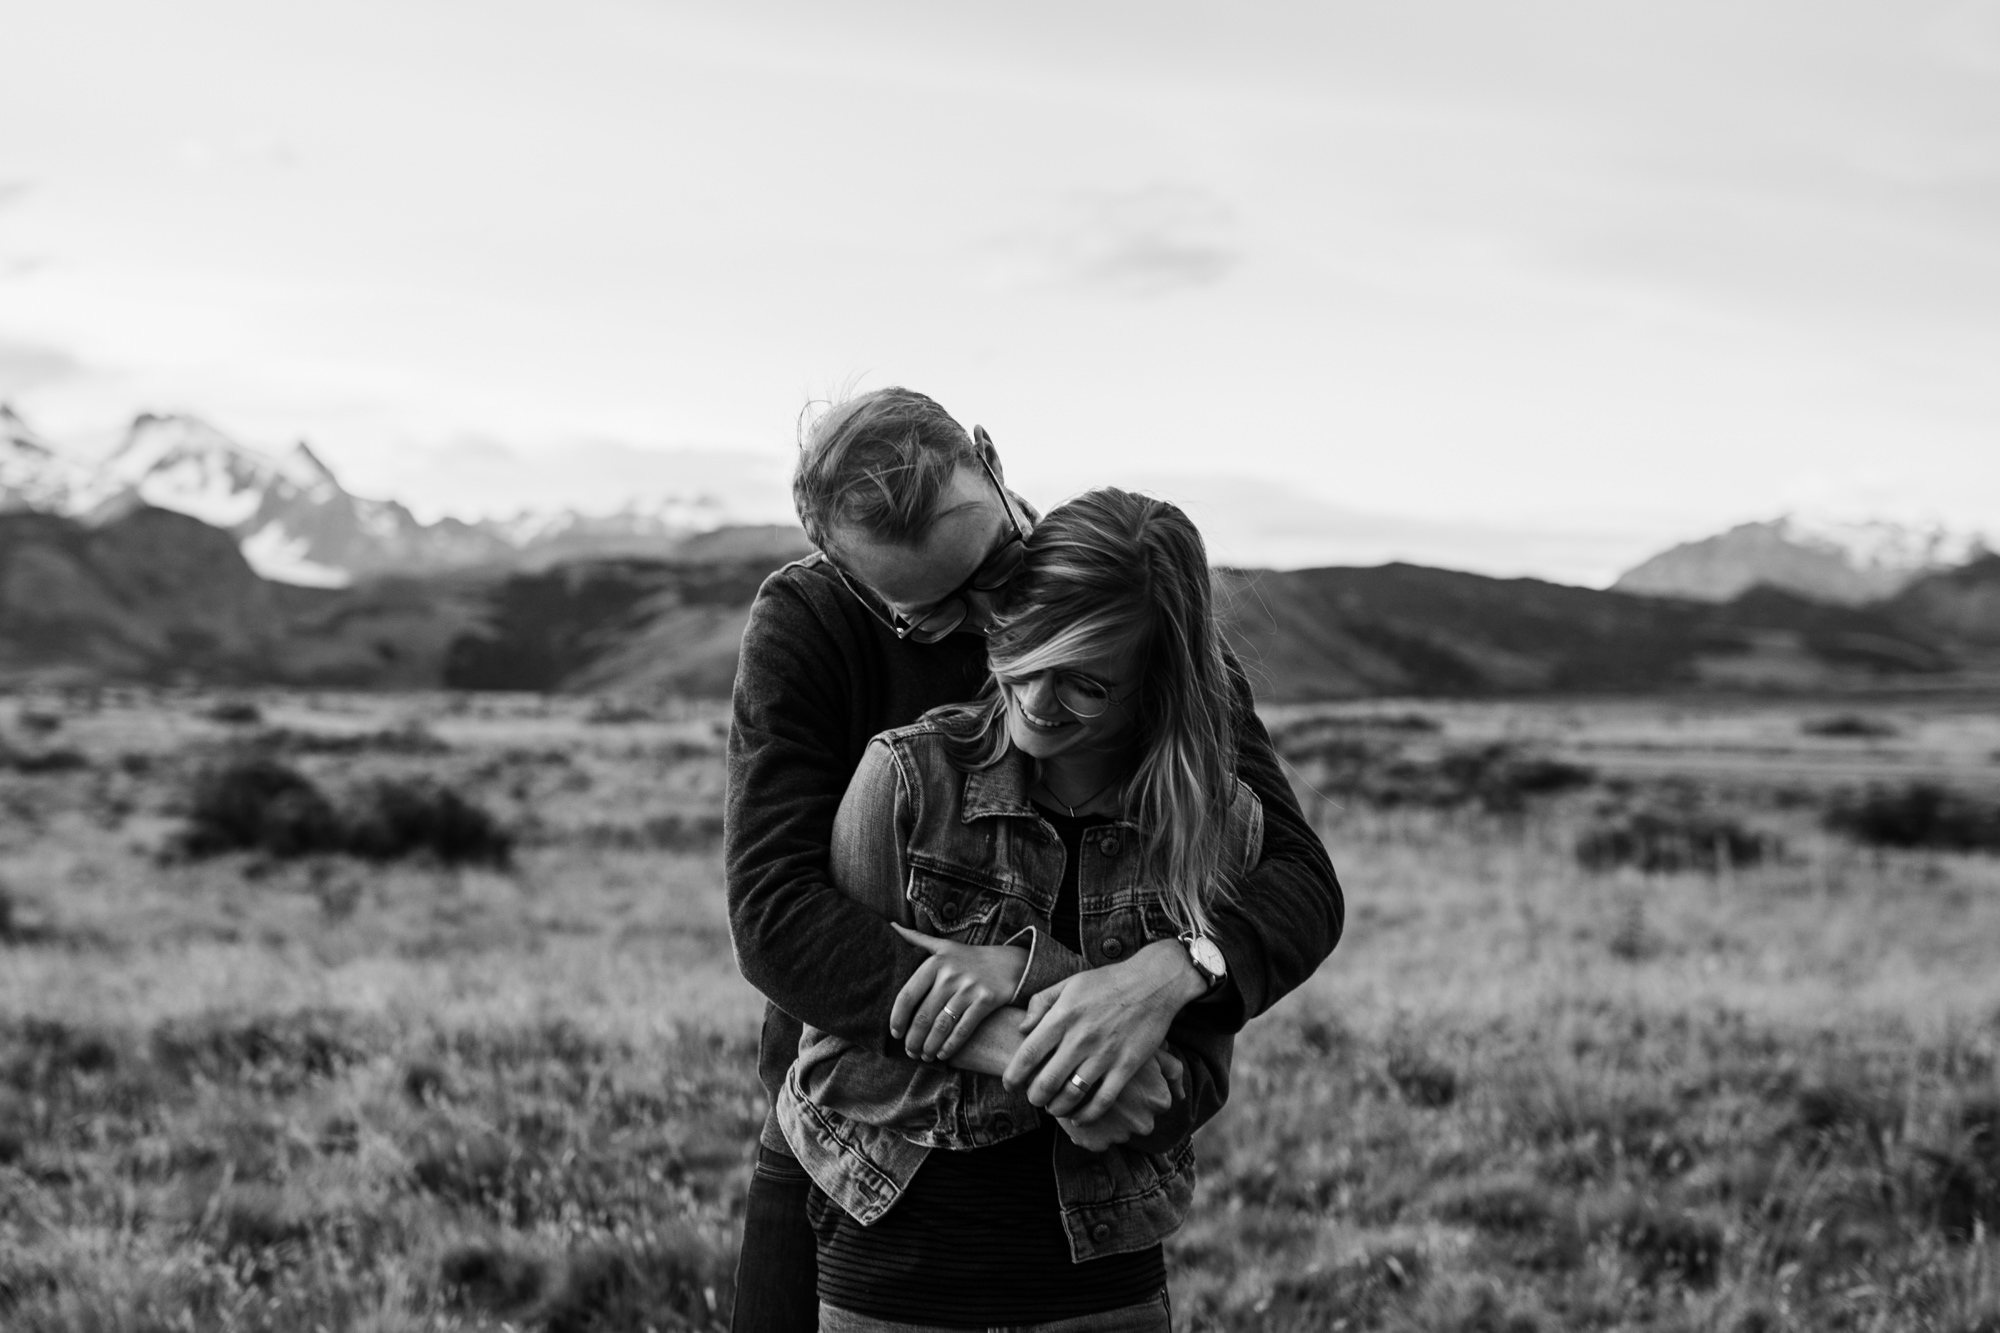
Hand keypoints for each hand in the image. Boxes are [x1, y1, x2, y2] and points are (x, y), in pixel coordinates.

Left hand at [889, 924, 1027, 1061]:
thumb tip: (890, 927)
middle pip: (923, 1014)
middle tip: (909, 1051)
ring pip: (942, 1025)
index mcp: (935, 962)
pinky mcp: (986, 1000)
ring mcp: (969, 988)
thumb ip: (916, 939)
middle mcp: (950, 974)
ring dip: (929, 1045)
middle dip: (913, 1038)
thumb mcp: (943, 946)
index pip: (908, 995)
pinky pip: (963, 1029)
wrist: (1009, 963)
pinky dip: (950, 1045)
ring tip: (923, 1056)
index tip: (895, 1033)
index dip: (898, 1018)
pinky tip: (942, 1055)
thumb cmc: (969, 958)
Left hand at [1003, 940, 1204, 1120]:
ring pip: (1072, 1095)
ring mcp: (1105, 1054)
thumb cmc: (1108, 982)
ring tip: (1053, 1108)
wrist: (1153, 982)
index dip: (1014, 1075)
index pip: (1029, 1053)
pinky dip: (1087, 1115)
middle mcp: (1081, 1037)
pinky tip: (1079, 1118)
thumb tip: (1022, 1029)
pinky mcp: (1127, 1066)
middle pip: (1047, 1081)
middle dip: (1034, 1097)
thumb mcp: (1069, 983)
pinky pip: (1103, 1100)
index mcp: (1063, 1016)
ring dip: (1057, 1108)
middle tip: (1033, 1099)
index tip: (1009, 1085)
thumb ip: (1041, 1003)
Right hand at [1055, 1047, 1184, 1151]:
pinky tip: (1082, 1109)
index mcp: (1159, 1100)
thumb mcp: (1147, 1050)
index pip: (1159, 1104)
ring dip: (1108, 1120)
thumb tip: (1181, 1093)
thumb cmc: (1115, 1046)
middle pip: (1140, 1121)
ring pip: (1117, 1132)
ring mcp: (1119, 1135)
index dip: (1142, 1092)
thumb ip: (1170, 1067)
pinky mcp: (1095, 1143)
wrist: (1065, 1056)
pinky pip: (1096, 1141)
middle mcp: (1144, 1121)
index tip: (1129, 1083)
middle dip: (1127, 1110)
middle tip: (1112, 1092)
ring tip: (1093, 1096)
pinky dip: (1090, 1130)